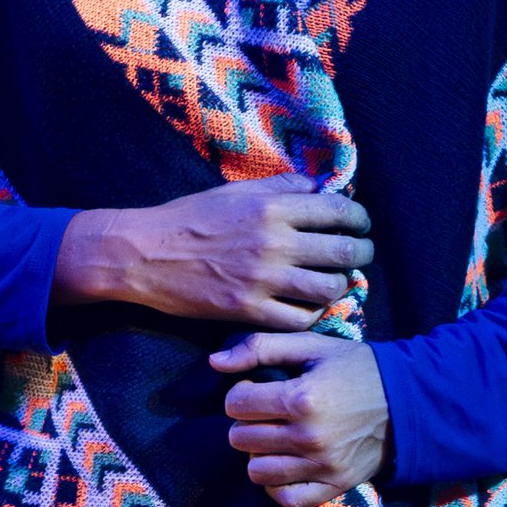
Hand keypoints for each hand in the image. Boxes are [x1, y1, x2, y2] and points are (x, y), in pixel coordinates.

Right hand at [56, 180, 370, 328]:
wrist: (145, 253)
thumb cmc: (189, 217)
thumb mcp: (236, 190)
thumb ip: (281, 188)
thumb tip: (319, 187)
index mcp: (273, 207)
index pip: (339, 211)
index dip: (359, 219)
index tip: (360, 225)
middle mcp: (274, 242)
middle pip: (344, 252)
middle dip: (362, 253)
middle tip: (360, 254)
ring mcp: (262, 279)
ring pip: (329, 289)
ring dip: (339, 286)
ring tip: (333, 281)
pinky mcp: (248, 310)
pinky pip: (299, 319)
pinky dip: (311, 314)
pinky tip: (306, 305)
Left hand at [211, 330, 390, 506]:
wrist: (409, 402)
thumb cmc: (357, 368)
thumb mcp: (312, 346)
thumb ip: (260, 348)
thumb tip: (215, 362)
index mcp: (302, 398)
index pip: (236, 405)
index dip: (240, 394)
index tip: (257, 390)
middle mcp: (309, 437)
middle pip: (241, 439)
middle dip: (247, 423)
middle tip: (267, 413)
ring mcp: (321, 467)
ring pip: (256, 471)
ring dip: (259, 453)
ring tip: (276, 438)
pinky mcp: (333, 487)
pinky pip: (285, 499)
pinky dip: (277, 485)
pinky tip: (285, 464)